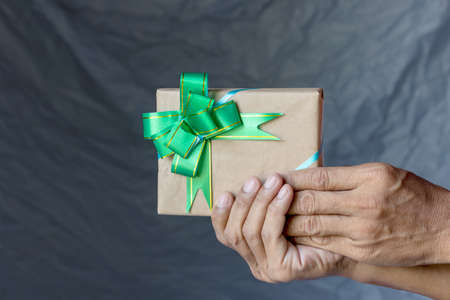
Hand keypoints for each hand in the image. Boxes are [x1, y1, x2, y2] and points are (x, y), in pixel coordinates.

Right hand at [211, 174, 352, 282]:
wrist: (350, 243)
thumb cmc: (318, 221)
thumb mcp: (285, 208)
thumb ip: (265, 200)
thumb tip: (252, 175)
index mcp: (251, 250)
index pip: (224, 234)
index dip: (221, 213)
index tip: (226, 192)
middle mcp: (256, 263)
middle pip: (234, 232)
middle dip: (244, 202)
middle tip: (256, 180)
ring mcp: (267, 269)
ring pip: (251, 231)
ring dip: (261, 202)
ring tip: (274, 181)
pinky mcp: (282, 270)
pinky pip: (270, 234)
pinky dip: (275, 210)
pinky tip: (285, 192)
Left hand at [284, 163, 449, 266]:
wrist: (443, 228)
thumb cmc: (411, 195)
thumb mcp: (382, 174)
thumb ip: (347, 177)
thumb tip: (312, 176)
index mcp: (369, 176)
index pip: (319, 176)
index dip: (292, 178)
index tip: (273, 177)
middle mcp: (364, 202)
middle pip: (310, 200)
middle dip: (282, 199)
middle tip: (262, 197)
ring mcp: (363, 229)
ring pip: (312, 223)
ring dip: (286, 220)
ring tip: (269, 216)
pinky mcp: (362, 249)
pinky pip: (324, 242)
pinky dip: (304, 237)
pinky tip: (290, 233)